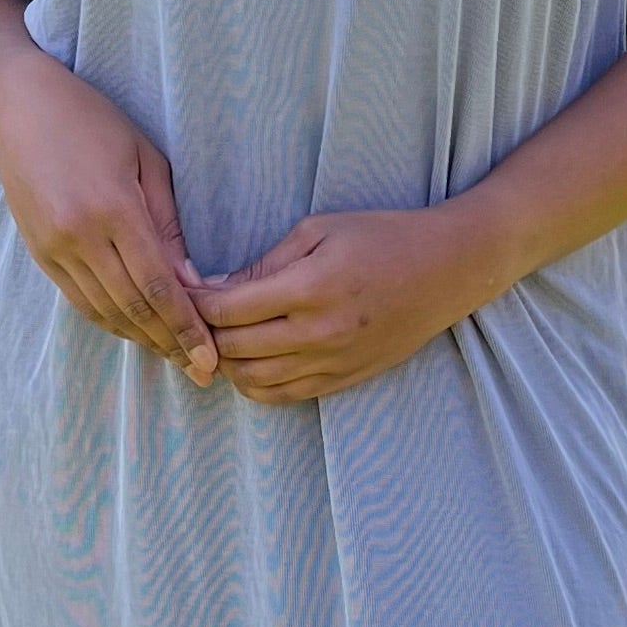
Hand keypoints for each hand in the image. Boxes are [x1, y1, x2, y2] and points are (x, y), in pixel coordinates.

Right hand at [0, 47, 217, 382]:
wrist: (18, 106)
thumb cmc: (94, 121)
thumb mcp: (146, 159)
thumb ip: (167, 223)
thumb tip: (193, 282)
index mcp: (112, 209)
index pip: (158, 284)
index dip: (186, 327)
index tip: (210, 356)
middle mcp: (79, 236)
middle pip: (133, 307)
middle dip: (171, 344)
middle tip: (203, 372)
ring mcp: (54, 249)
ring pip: (105, 311)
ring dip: (143, 339)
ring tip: (177, 358)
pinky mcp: (40, 254)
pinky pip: (81, 301)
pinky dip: (112, 322)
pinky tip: (138, 332)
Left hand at [200, 208, 496, 402]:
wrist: (447, 270)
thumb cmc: (381, 237)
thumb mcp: (318, 230)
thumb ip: (264, 264)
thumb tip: (214, 289)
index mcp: (310, 288)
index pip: (227, 309)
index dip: (193, 301)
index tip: (180, 289)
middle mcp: (319, 332)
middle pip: (233, 348)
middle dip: (201, 332)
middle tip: (189, 315)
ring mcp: (333, 362)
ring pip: (252, 380)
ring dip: (224, 362)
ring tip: (214, 339)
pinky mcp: (343, 379)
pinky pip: (283, 396)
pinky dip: (253, 385)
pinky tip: (245, 363)